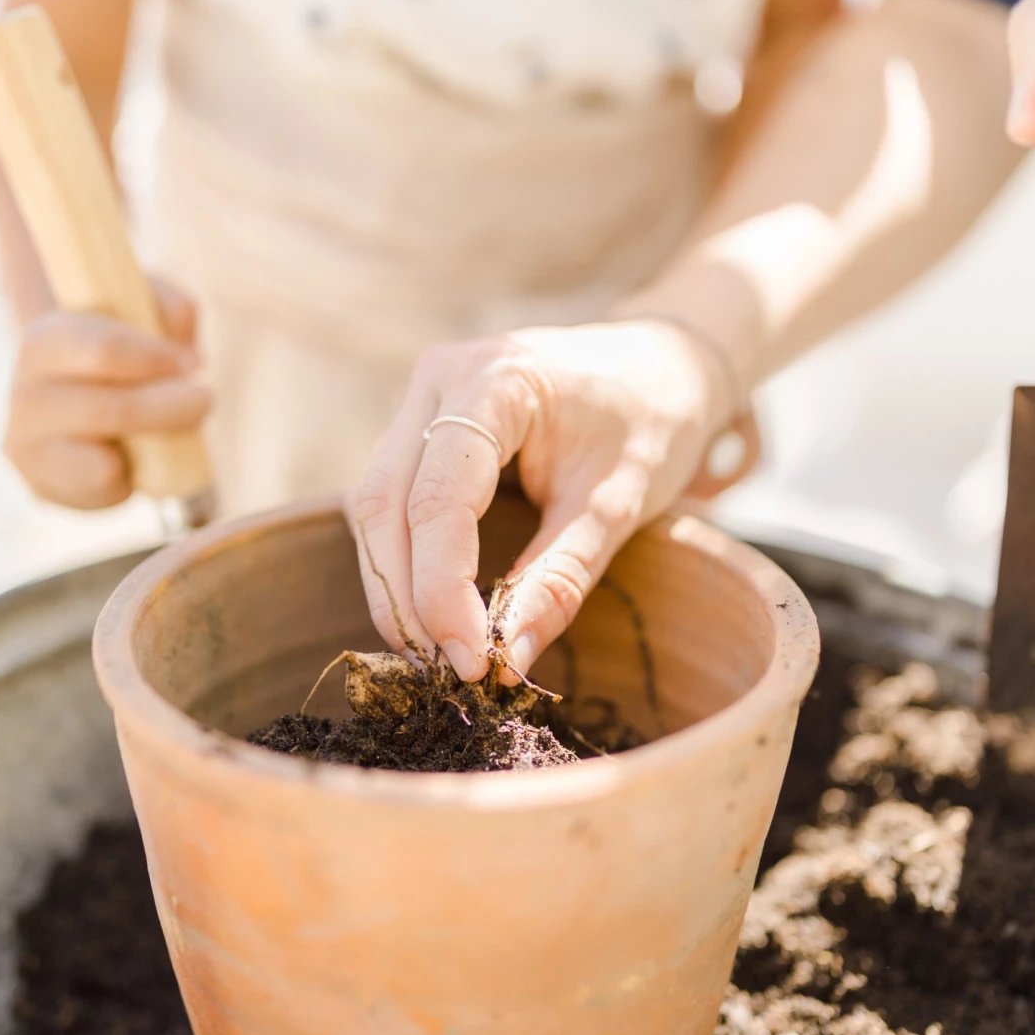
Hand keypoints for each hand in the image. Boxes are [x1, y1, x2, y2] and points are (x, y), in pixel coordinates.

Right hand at [4, 277, 210, 508]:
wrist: (67, 406)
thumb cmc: (116, 353)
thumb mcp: (141, 311)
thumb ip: (171, 308)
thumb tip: (189, 353)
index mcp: (46, 340)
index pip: (104, 350)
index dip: (158, 359)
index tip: (191, 363)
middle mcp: (24, 392)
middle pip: (112, 409)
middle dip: (171, 408)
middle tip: (204, 400)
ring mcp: (26, 444)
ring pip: (103, 461)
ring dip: (154, 446)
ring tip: (174, 430)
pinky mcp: (37, 485)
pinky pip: (100, 490)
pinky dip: (128, 478)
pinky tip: (132, 459)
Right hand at [349, 319, 741, 681]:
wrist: (660, 367)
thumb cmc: (650, 422)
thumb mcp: (619, 506)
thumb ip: (559, 581)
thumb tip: (504, 663)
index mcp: (496, 378)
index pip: (439, 497)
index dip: (441, 587)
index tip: (469, 660)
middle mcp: (441, 378)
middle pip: (385, 501)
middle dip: (404, 595)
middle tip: (445, 668)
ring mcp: (423, 400)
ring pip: (374, 505)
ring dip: (395, 584)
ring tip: (437, 652)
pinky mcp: (421, 430)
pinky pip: (390, 501)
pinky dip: (403, 561)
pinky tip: (430, 613)